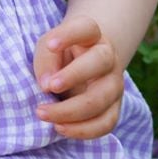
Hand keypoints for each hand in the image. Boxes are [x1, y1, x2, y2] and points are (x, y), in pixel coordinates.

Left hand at [32, 13, 124, 140]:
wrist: (84, 67)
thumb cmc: (61, 54)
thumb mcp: (48, 48)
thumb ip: (46, 60)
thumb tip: (46, 85)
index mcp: (92, 36)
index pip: (87, 28)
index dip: (69, 35)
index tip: (51, 45)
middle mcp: (108, 58)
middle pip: (100, 62)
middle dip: (74, 76)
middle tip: (48, 87)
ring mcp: (114, 84)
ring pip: (101, 99)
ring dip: (71, 110)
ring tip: (43, 113)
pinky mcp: (114, 108)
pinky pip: (106, 123)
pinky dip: (83, 130)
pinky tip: (60, 128)